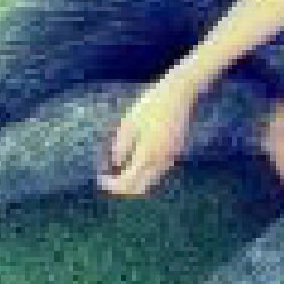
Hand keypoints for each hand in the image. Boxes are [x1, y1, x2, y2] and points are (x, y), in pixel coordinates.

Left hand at [99, 73, 198, 196]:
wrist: (181, 93)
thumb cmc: (152, 104)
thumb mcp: (129, 123)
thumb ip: (121, 148)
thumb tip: (115, 165)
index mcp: (147, 156)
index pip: (126, 184)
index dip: (111, 185)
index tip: (101, 178)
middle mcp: (162, 163)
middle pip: (140, 189)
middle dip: (123, 188)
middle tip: (110, 179)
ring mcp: (172, 159)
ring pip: (152, 183)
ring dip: (136, 182)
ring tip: (122, 169)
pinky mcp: (178, 153)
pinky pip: (160, 173)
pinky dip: (147, 174)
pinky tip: (138, 161)